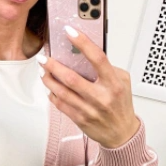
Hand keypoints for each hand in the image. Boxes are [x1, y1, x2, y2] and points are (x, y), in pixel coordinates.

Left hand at [38, 26, 140, 148]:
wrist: (121, 133)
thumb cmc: (120, 106)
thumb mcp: (122, 82)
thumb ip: (108, 69)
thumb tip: (85, 57)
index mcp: (113, 83)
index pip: (97, 58)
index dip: (82, 43)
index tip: (70, 32)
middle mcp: (100, 96)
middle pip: (71, 78)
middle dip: (54, 66)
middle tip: (44, 58)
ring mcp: (88, 109)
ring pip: (62, 92)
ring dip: (49, 80)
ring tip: (42, 71)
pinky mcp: (79, 120)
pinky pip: (61, 105)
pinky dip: (53, 95)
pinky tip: (49, 88)